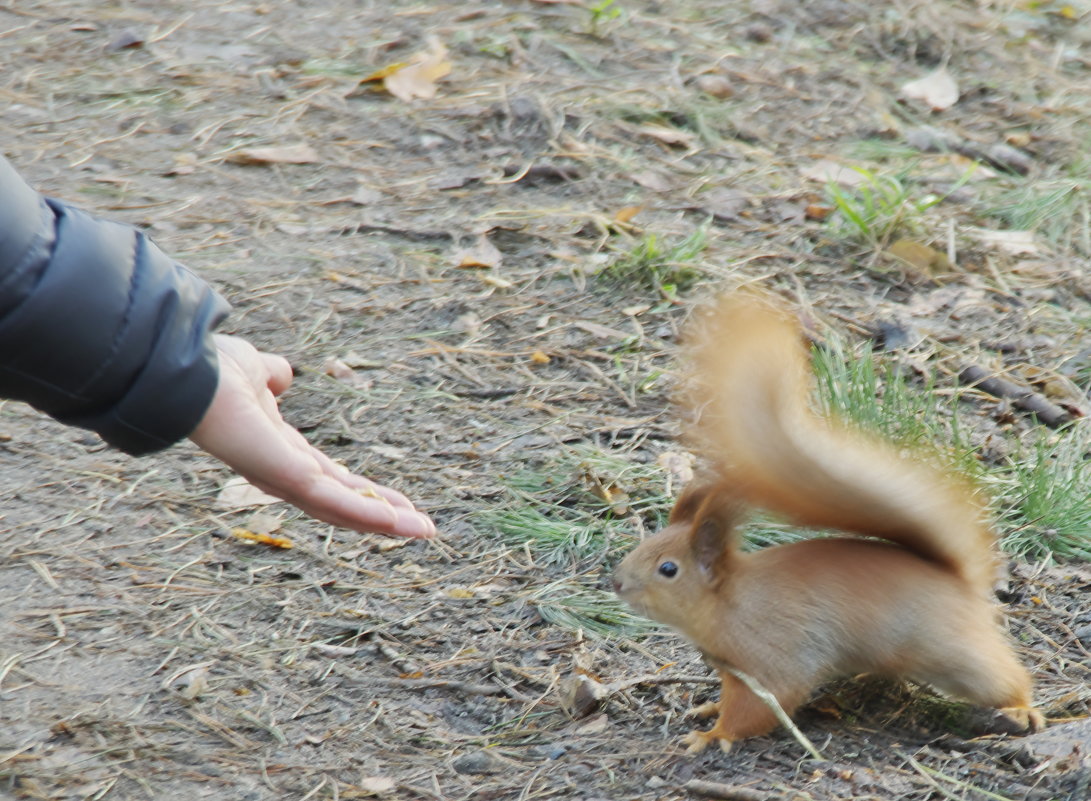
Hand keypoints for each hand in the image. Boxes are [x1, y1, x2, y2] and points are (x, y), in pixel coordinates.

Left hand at [190, 335, 435, 538]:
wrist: (187, 373)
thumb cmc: (212, 371)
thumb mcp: (255, 371)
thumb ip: (271, 376)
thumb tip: (283, 375)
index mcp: (279, 449)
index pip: (331, 477)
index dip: (364, 489)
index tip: (396, 499)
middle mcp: (282, 471)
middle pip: (343, 501)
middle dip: (383, 514)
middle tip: (421, 527)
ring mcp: (284, 479)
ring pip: (343, 509)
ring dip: (385, 522)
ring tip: (423, 531)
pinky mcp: (287, 478)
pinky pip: (335, 501)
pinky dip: (370, 514)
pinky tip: (401, 522)